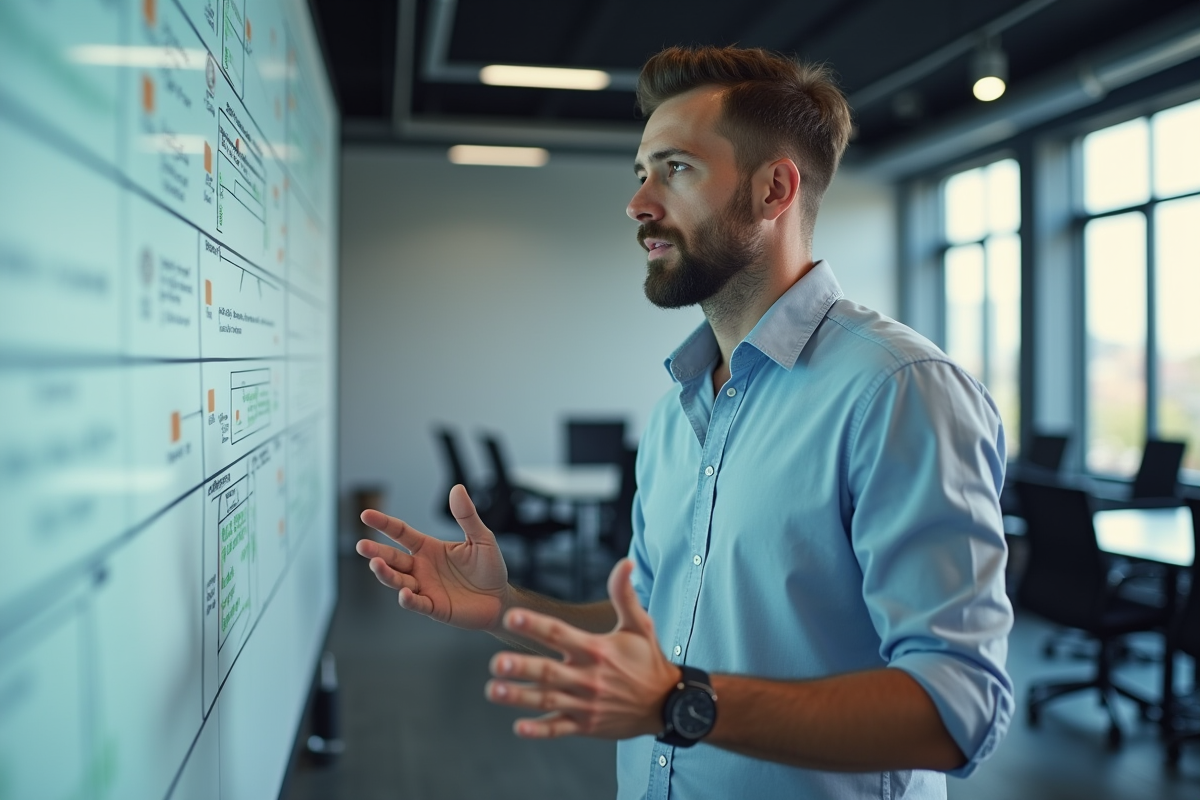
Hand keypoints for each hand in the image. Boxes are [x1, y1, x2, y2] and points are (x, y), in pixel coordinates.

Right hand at [356, 484, 508, 630]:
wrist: (500, 598)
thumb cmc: (489, 568)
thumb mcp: (481, 538)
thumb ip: (466, 516)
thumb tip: (457, 488)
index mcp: (429, 548)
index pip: (401, 533)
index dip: (384, 523)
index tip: (366, 515)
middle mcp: (421, 567)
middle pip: (392, 559)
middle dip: (376, 553)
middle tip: (362, 546)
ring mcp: (425, 588)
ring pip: (398, 580)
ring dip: (386, 574)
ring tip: (377, 566)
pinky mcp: (434, 607)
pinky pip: (417, 603)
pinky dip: (408, 599)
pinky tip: (404, 593)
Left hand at [484, 559, 679, 738]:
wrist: (667, 704)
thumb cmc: (649, 660)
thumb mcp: (640, 625)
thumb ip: (625, 594)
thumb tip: (625, 563)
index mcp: (596, 650)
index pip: (559, 634)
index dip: (535, 625)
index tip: (512, 617)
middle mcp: (588, 677)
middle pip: (548, 671)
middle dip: (521, 668)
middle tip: (496, 663)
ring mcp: (585, 704)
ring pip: (547, 701)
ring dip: (519, 697)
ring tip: (493, 690)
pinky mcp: (585, 725)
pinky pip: (559, 729)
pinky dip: (539, 730)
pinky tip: (518, 727)